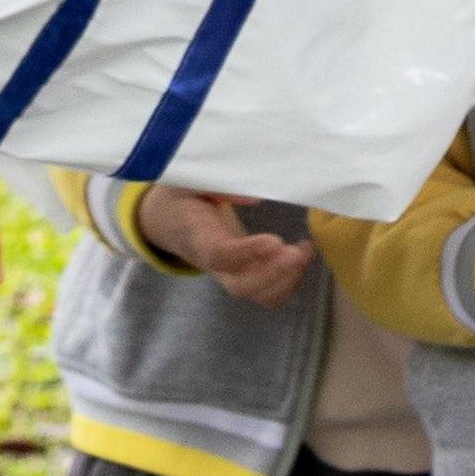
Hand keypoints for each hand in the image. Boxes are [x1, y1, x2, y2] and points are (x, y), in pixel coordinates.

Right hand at [138, 187, 312, 307]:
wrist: (169, 218)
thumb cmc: (182, 196)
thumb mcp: (188, 181)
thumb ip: (216, 186)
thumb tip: (255, 198)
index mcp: (197, 237)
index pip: (219, 255)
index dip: (247, 253)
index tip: (275, 240)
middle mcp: (215, 263)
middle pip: (241, 286)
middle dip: (273, 274)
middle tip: (296, 251)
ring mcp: (232, 272)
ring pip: (260, 294)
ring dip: (288, 278)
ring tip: (305, 249)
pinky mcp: (246, 273)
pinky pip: (270, 290)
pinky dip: (291, 279)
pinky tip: (303, 252)